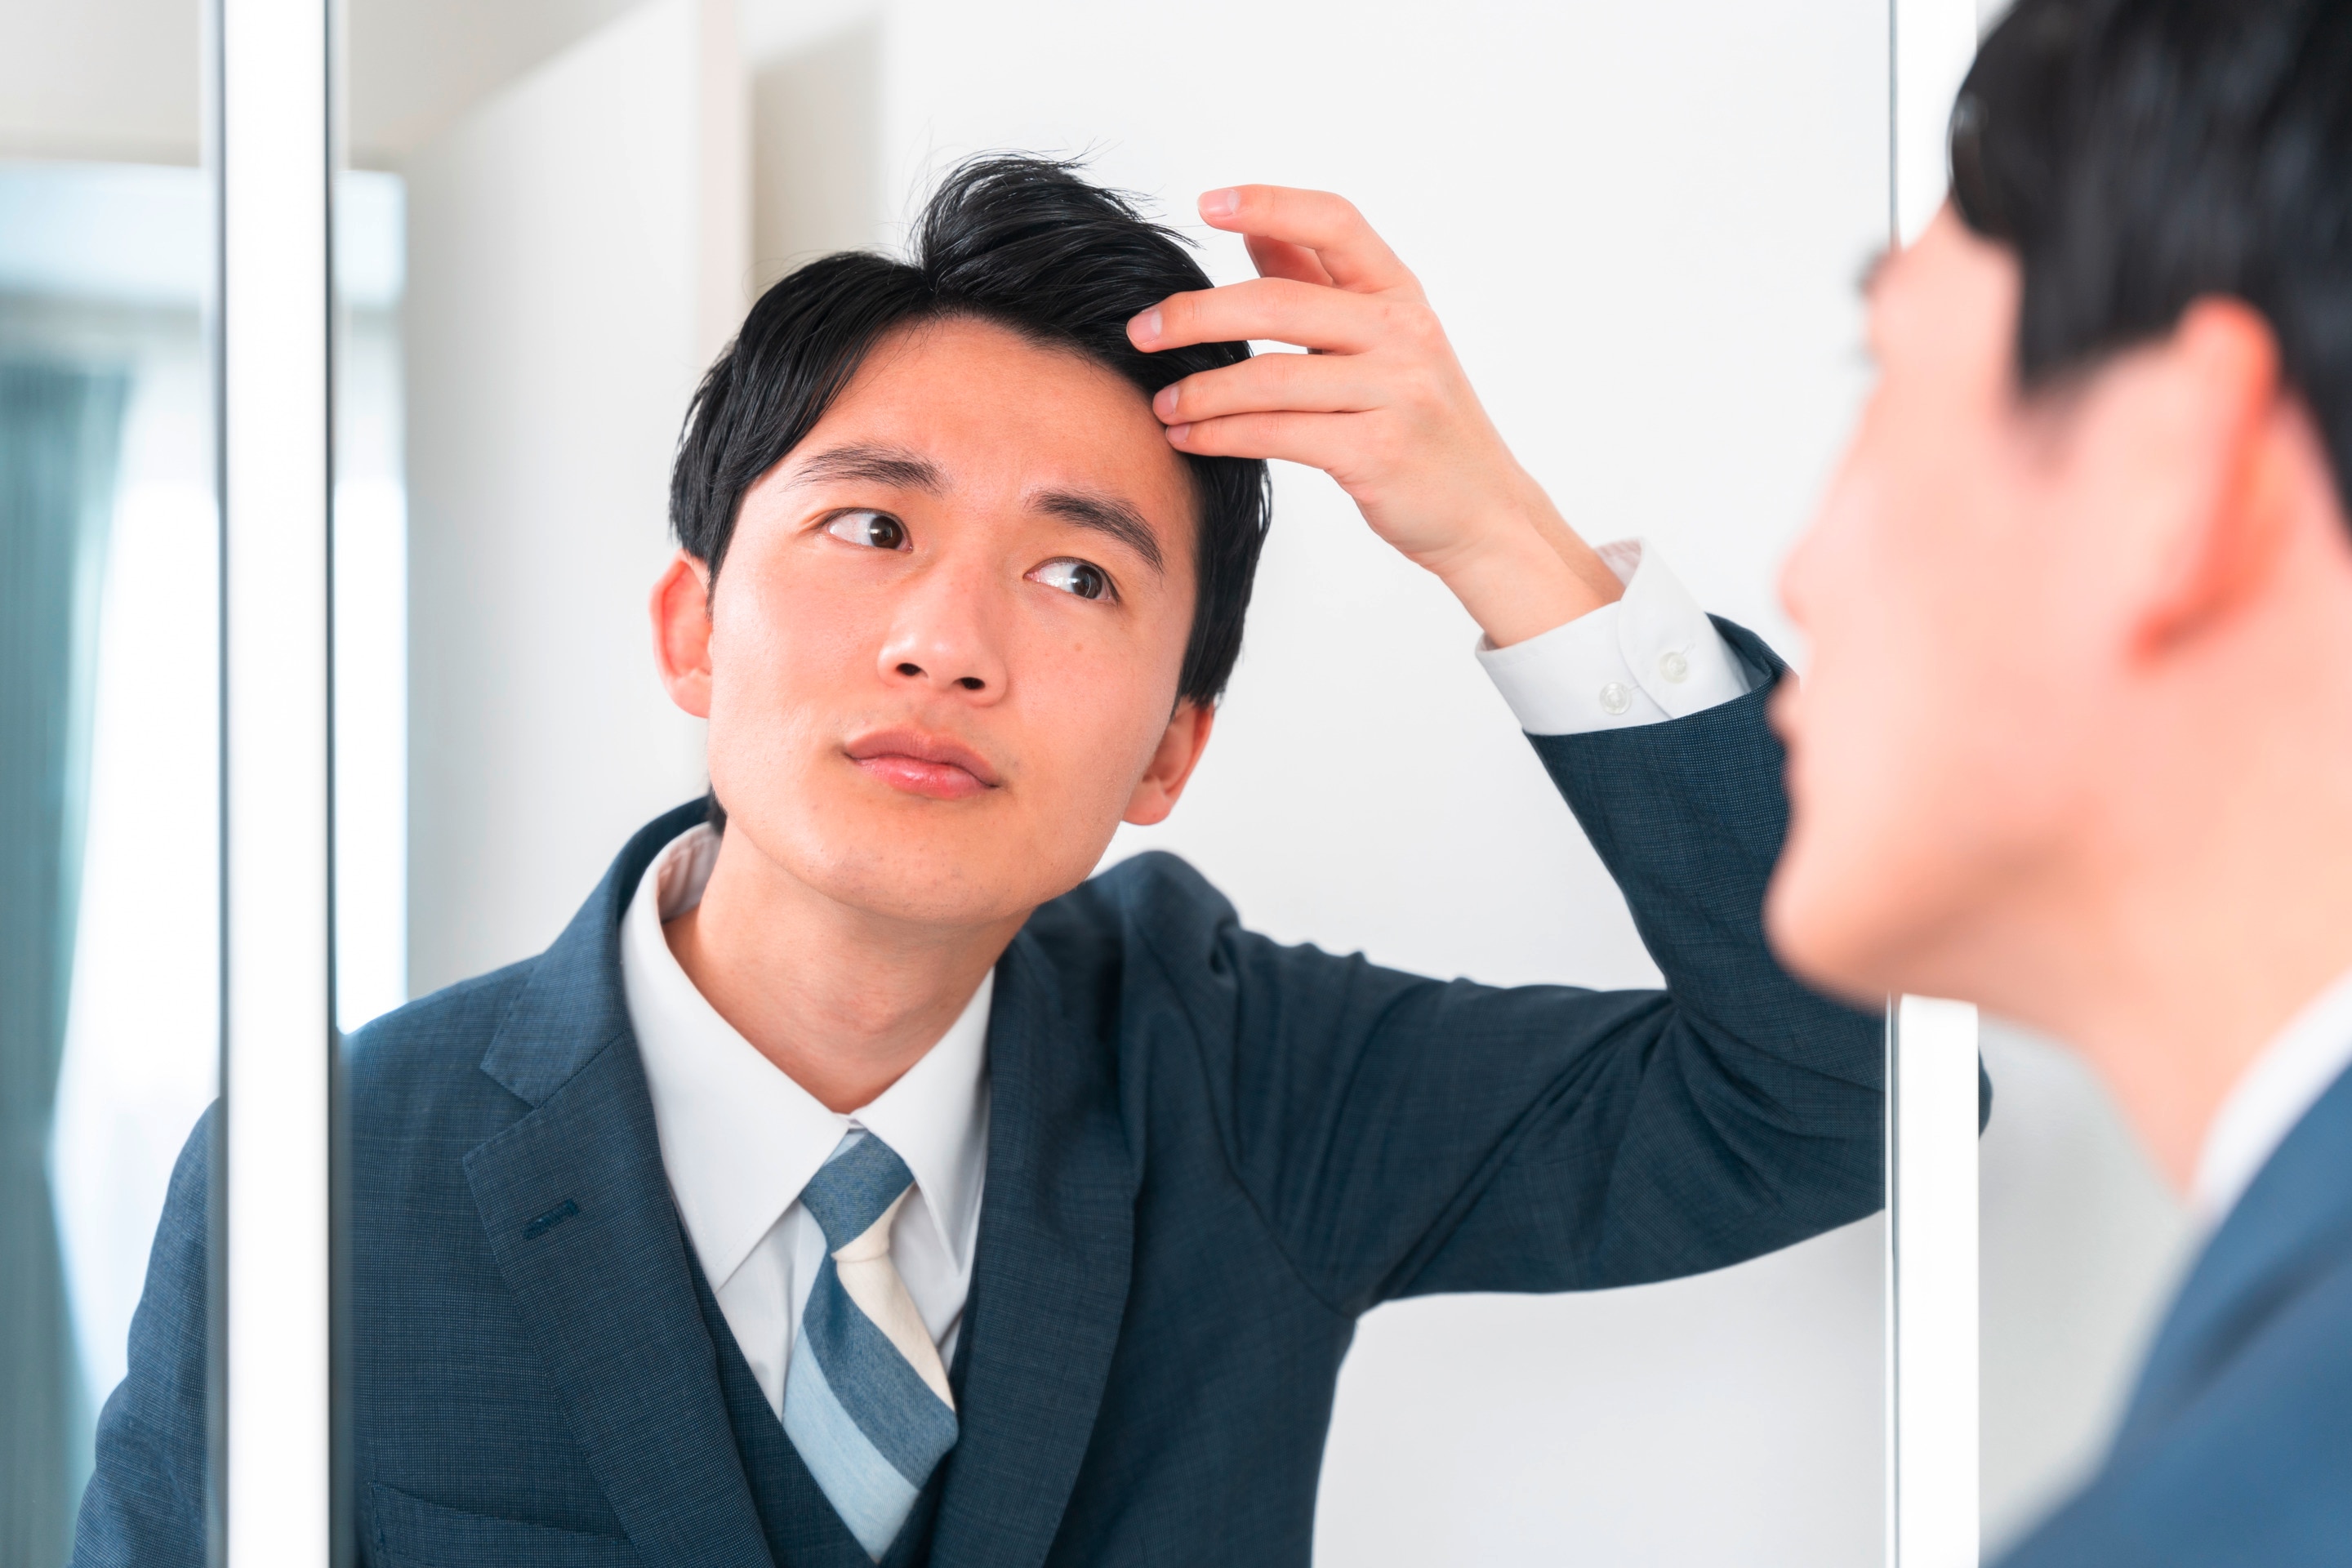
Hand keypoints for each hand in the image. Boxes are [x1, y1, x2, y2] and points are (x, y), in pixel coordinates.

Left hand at [1126, 185, 1622, 646]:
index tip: (1207, 204)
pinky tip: (1189, 437)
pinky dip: (1220, 435)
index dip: (1270, 204)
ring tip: (1164, 405)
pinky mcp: (1377, 452)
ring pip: (1270, 377)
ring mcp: (1396, 393)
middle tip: (1144, 330)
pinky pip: (1276, 434)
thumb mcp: (1388, 342)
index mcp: (1402, 296)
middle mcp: (1405, 334)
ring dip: (1202, 391)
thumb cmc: (1423, 425)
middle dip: (1197, 316)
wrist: (1485, 512)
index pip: (1335, 223)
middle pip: (1280, 303)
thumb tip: (1259, 230)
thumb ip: (1323, 286)